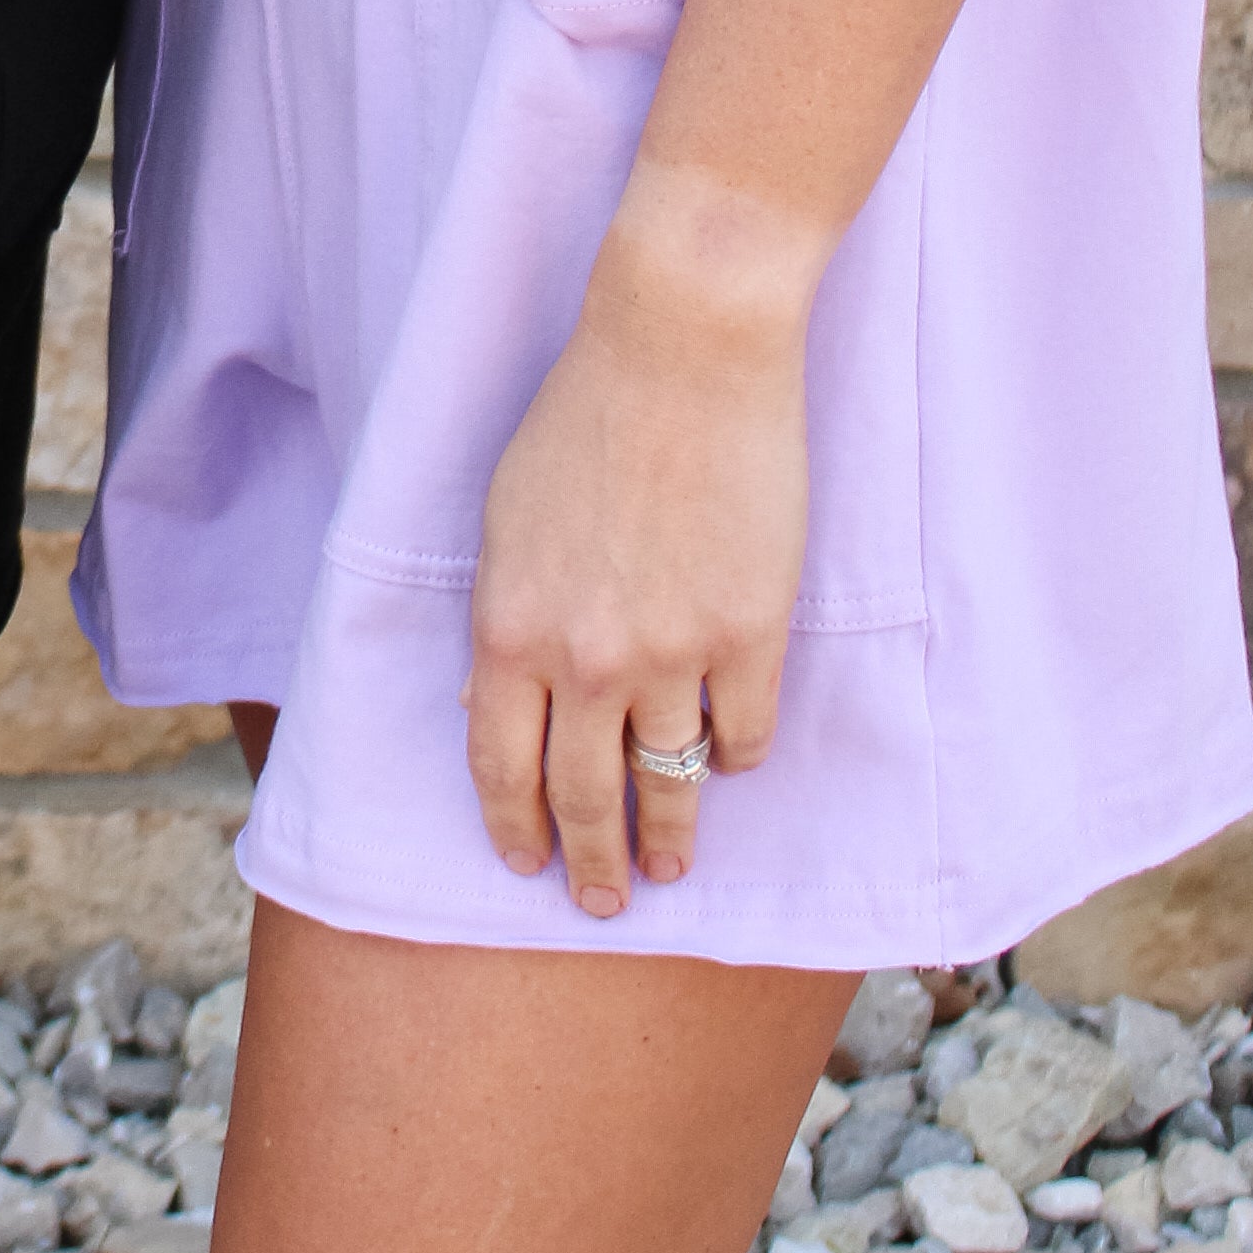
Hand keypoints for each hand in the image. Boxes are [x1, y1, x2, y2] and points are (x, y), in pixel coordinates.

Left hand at [463, 171, 817, 921]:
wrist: (682, 348)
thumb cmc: (582, 416)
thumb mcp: (506, 519)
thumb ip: (511, 616)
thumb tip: (509, 698)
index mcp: (509, 628)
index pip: (500, 765)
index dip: (514, 826)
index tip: (525, 864)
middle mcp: (585, 658)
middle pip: (585, 795)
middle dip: (590, 863)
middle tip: (602, 904)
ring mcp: (674, 651)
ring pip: (671, 780)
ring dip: (672, 833)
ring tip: (673, 865)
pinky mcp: (751, 631)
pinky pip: (744, 732)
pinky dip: (737, 756)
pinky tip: (732, 762)